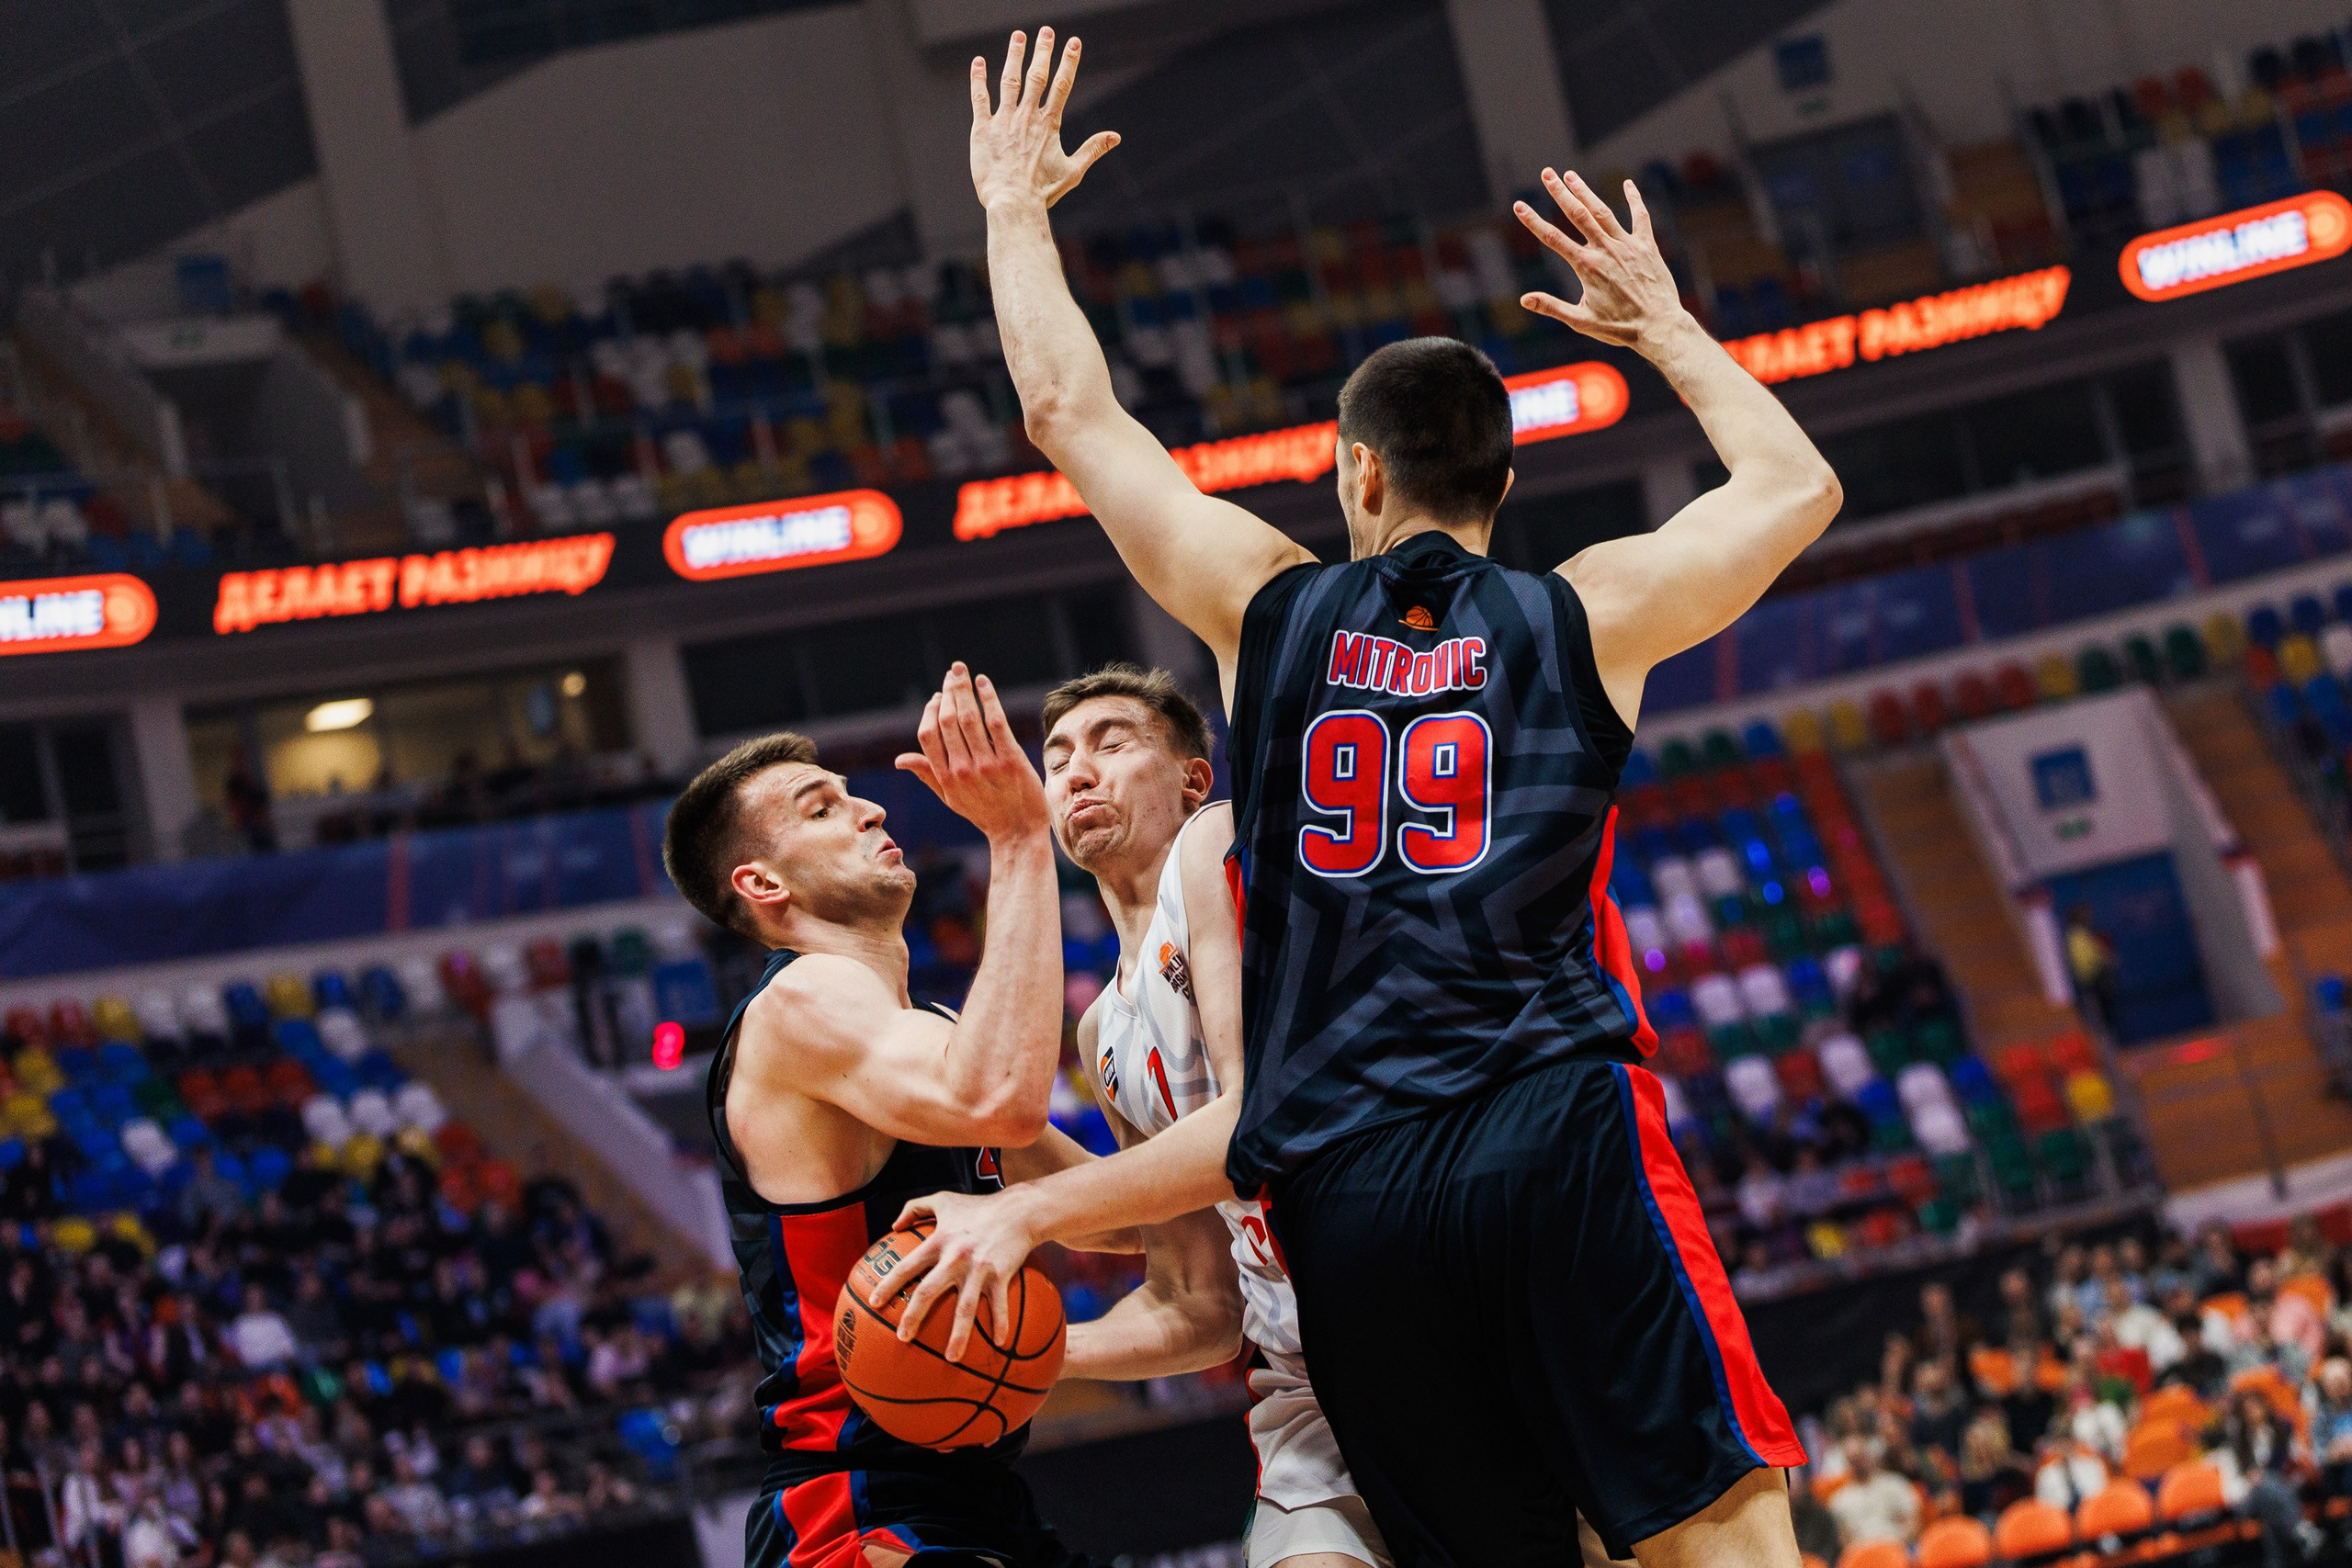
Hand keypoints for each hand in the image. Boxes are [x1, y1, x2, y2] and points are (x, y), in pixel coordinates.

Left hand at [888, 1188, 1042, 1363]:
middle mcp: (955, 1257)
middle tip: (902, 1338)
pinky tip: (999, 1344)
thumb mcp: (943, 1200)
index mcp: (939, 1241)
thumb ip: (914, 1207)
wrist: (1019, 1209)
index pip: (907, 1266)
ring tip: (951, 1359)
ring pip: (965, 1307)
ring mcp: (979, 1268)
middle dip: (913, 1316)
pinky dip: (1000, 1324)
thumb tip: (892, 1225)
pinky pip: (999, 1305)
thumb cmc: (979, 1205)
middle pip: (929, 1291)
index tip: (875, 1303)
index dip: (889, 1284)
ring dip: (958, 1335)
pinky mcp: (1001, 1275)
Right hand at [895, 663, 1048, 843]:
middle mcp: (962, 769)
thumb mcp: (950, 798)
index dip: (930, 711)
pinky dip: (988, 698)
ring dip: (964, 690)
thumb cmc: (984, 813)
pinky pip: (996, 722)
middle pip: (948, 721)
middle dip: (948, 692)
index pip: (928, 735)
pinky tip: (983, 682)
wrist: (1018, 832)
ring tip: (962, 672)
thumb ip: (927, 774)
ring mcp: (987, 764)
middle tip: (951, 673)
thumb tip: (899, 759)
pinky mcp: (1011, 759)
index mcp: (945, 778)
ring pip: (969, 718)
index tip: (938, 697)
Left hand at [970, 28, 1119, 211]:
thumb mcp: (1073, 172)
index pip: (1062, 86)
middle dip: (1043, 52)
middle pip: (1037, 76)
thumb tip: (1116, 137)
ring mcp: (1004, 121)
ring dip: (1014, 56)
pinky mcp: (983, 130)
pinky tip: (978, 62)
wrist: (1013, 203)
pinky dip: (978, 79)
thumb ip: (1093, 150)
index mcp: (1049, 124)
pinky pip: (980, 99)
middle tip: (1046, 30)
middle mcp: (1027, 117)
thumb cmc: (1043, 192)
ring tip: (1018, 36)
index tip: (1074, 43)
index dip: (1069, 63)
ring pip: (1009, 81)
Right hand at [1513, 169, 1691, 350]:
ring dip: (1586, 191)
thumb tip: (1524, 300)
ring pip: (1603, 212)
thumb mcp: (1581, 321)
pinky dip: (1634, 199)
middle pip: (1578, 215)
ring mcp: (1627, 245)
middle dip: (1560, 192)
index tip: (1519, 205)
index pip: (1553, 238)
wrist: (1659, 326)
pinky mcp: (1647, 246)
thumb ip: (1552, 307)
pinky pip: (1640, 217)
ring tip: (1571, 175)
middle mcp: (1605, 250)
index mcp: (1587, 267)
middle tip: (1547, 173)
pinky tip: (1628, 184)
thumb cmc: (1620, 328)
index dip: (1533, 221)